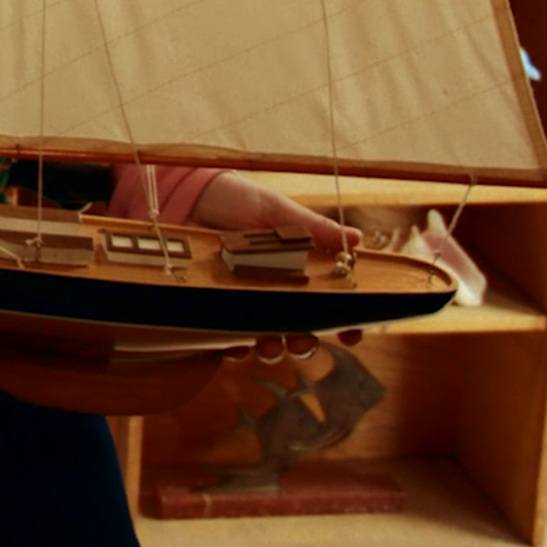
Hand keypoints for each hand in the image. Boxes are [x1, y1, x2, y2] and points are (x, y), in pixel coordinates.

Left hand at [190, 171, 364, 361]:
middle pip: (300, 330)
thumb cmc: (237, 199)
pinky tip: (236, 345)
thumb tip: (356, 239)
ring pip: (268, 339)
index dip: (343, 321)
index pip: (328, 302)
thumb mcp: (276, 210)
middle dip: (306, 342)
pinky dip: (234, 347)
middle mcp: (274, 290)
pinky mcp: (215, 307)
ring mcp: (245, 301)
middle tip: (304, 338)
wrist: (190, 197)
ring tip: (271, 343)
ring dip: (274, 349)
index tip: (351, 332)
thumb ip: (314, 228)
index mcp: (298, 269)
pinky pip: (228, 337)